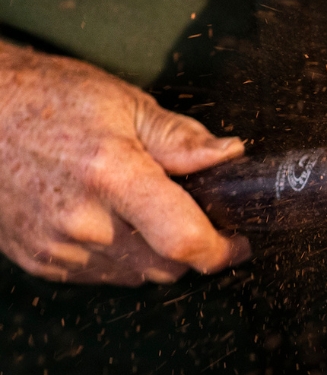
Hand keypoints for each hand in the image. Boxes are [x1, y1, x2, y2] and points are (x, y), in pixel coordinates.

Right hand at [0, 42, 249, 285]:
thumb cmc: (48, 99)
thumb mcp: (124, 103)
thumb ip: (181, 138)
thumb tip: (229, 156)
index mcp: (112, 176)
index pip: (184, 241)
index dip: (221, 249)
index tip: (237, 240)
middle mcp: (83, 221)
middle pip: (167, 266)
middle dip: (192, 247)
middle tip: (196, 216)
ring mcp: (57, 247)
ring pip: (136, 276)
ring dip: (155, 253)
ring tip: (147, 210)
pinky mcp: (40, 260)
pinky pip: (101, 276)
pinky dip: (120, 256)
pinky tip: (112, 220)